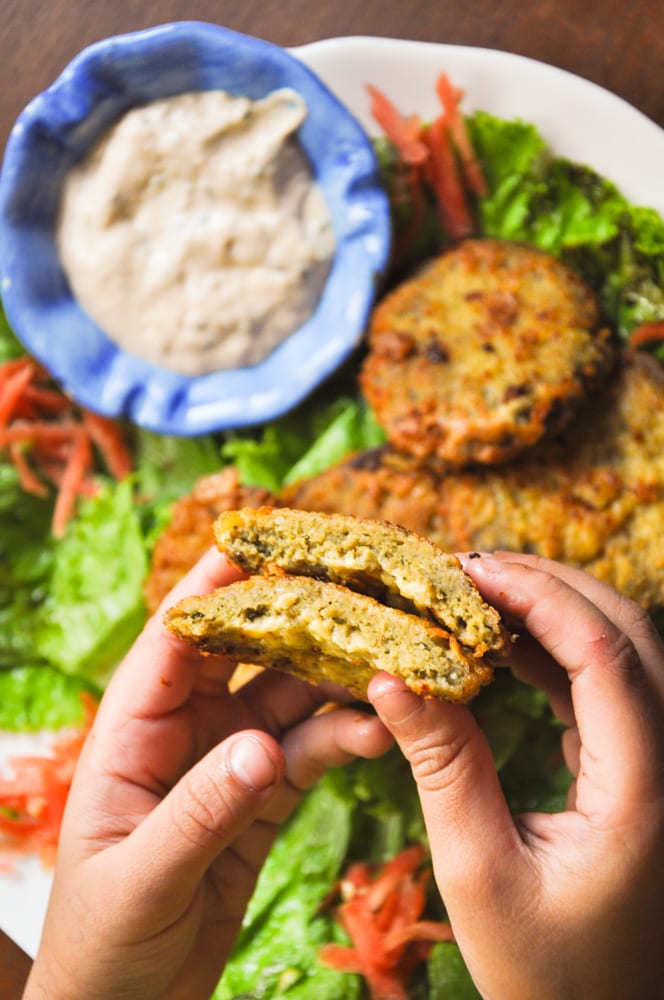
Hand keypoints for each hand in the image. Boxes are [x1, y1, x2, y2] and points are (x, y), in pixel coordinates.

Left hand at [25, 547, 392, 999]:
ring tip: (388, 668)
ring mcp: (229, 762)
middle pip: (245, 655)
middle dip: (296, 621)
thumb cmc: (104, 940)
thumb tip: (262, 747)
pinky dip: (344, 738)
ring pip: (290, 700)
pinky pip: (310, 752)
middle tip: (356, 590)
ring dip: (336, 681)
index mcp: (132, 733)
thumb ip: (200, 811)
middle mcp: (185, 733)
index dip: (213, 586)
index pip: (174, 641)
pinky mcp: (264, 798)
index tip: (260, 541)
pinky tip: (378, 732)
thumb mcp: (142, 878)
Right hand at [368, 552, 663, 999]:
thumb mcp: (478, 870)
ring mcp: (658, 764)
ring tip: (475, 597)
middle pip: (628, 632)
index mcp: (644, 788)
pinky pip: (604, 687)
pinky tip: (498, 649)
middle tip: (468, 570)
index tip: (470, 570)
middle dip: (549, 585)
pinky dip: (552, 655)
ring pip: (620, 650)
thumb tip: (389, 675)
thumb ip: (442, 764)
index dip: (538, 596)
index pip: (605, 654)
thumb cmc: (545, 971)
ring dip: (551, 612)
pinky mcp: (636, 770)